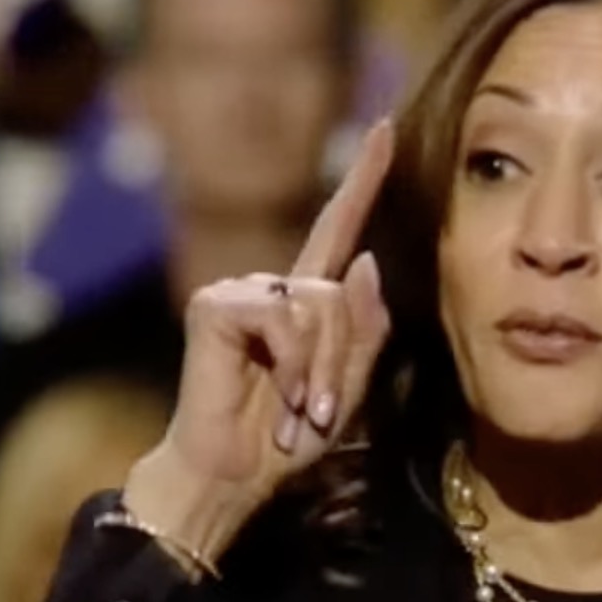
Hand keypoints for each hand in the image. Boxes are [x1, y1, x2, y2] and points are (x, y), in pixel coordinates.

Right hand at [123, 121, 394, 556]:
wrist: (234, 474)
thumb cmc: (287, 437)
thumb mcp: (346, 386)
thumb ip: (365, 329)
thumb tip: (365, 262)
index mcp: (308, 302)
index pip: (340, 227)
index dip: (363, 178)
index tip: (386, 127)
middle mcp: (274, 287)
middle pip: (342, 292)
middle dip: (340, 360)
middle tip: (314, 411)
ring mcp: (241, 293)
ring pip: (318, 304)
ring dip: (317, 370)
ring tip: (295, 410)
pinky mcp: (216, 305)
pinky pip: (283, 317)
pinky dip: (289, 365)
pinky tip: (272, 396)